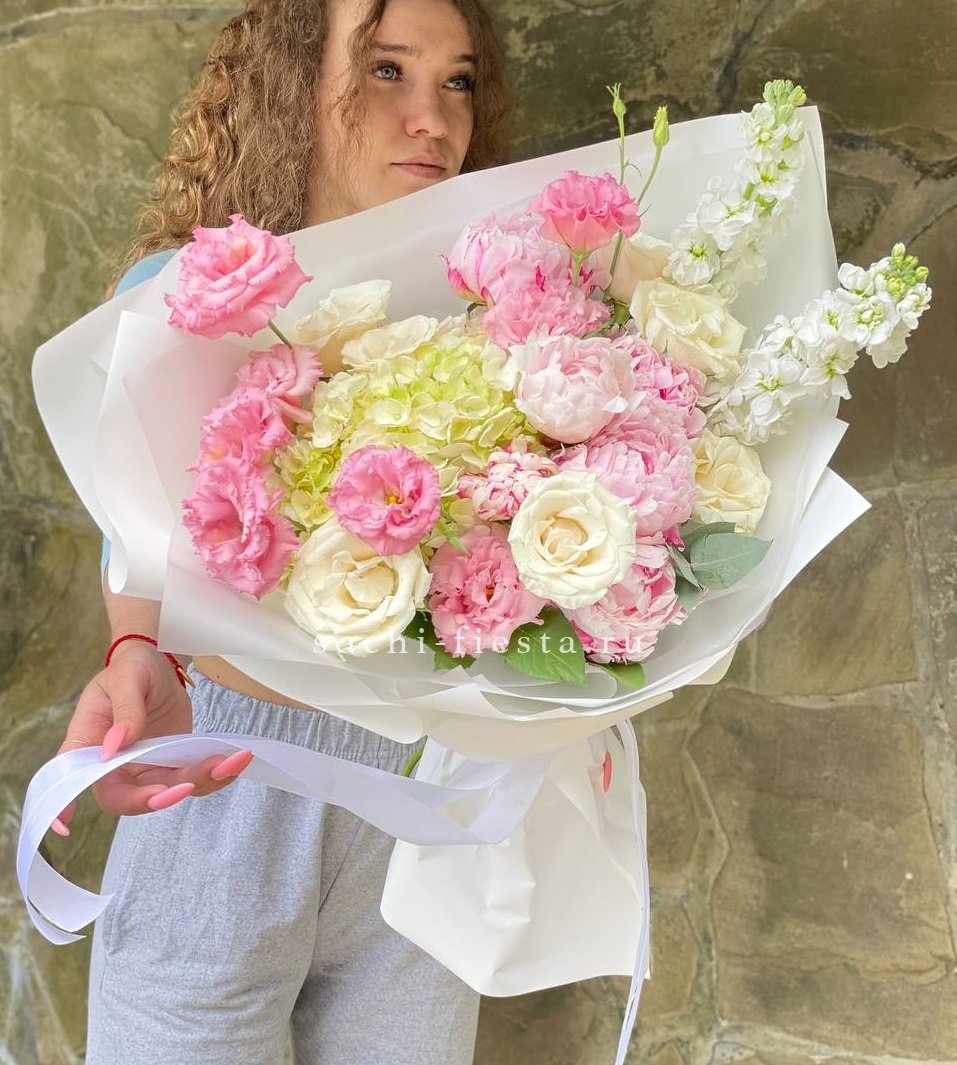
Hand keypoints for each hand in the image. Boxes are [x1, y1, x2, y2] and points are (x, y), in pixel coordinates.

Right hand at [49, 640, 253, 833]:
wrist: (157, 665)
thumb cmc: (132, 668)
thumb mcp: (128, 677)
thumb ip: (125, 709)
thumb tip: (116, 746)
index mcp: (89, 743)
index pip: (70, 779)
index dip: (65, 804)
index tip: (67, 825)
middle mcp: (114, 764)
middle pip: (125, 798)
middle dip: (155, 798)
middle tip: (185, 785)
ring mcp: (144, 767)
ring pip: (166, 792)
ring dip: (197, 783)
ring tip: (224, 763)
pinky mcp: (172, 764)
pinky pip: (191, 779)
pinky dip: (214, 775)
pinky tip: (234, 761)